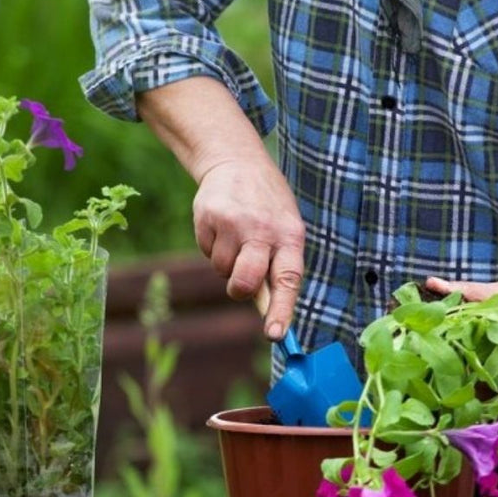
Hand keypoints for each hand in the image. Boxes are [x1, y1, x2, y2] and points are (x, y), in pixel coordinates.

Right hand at [193, 155, 304, 339]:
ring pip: (222, 269)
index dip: (281, 310)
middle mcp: (263, 229)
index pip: (288, 280)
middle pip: (245, 282)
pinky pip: (206, 251)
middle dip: (239, 291)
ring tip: (236, 237)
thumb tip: (267, 311)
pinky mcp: (208, 215)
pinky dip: (212, 245)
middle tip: (240, 283)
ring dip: (226, 262)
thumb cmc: (268, 208)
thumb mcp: (286, 230)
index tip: (274, 334)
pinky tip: (222, 226)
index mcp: (291, 236)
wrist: (237, 162)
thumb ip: (279, 267)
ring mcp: (234, 222)